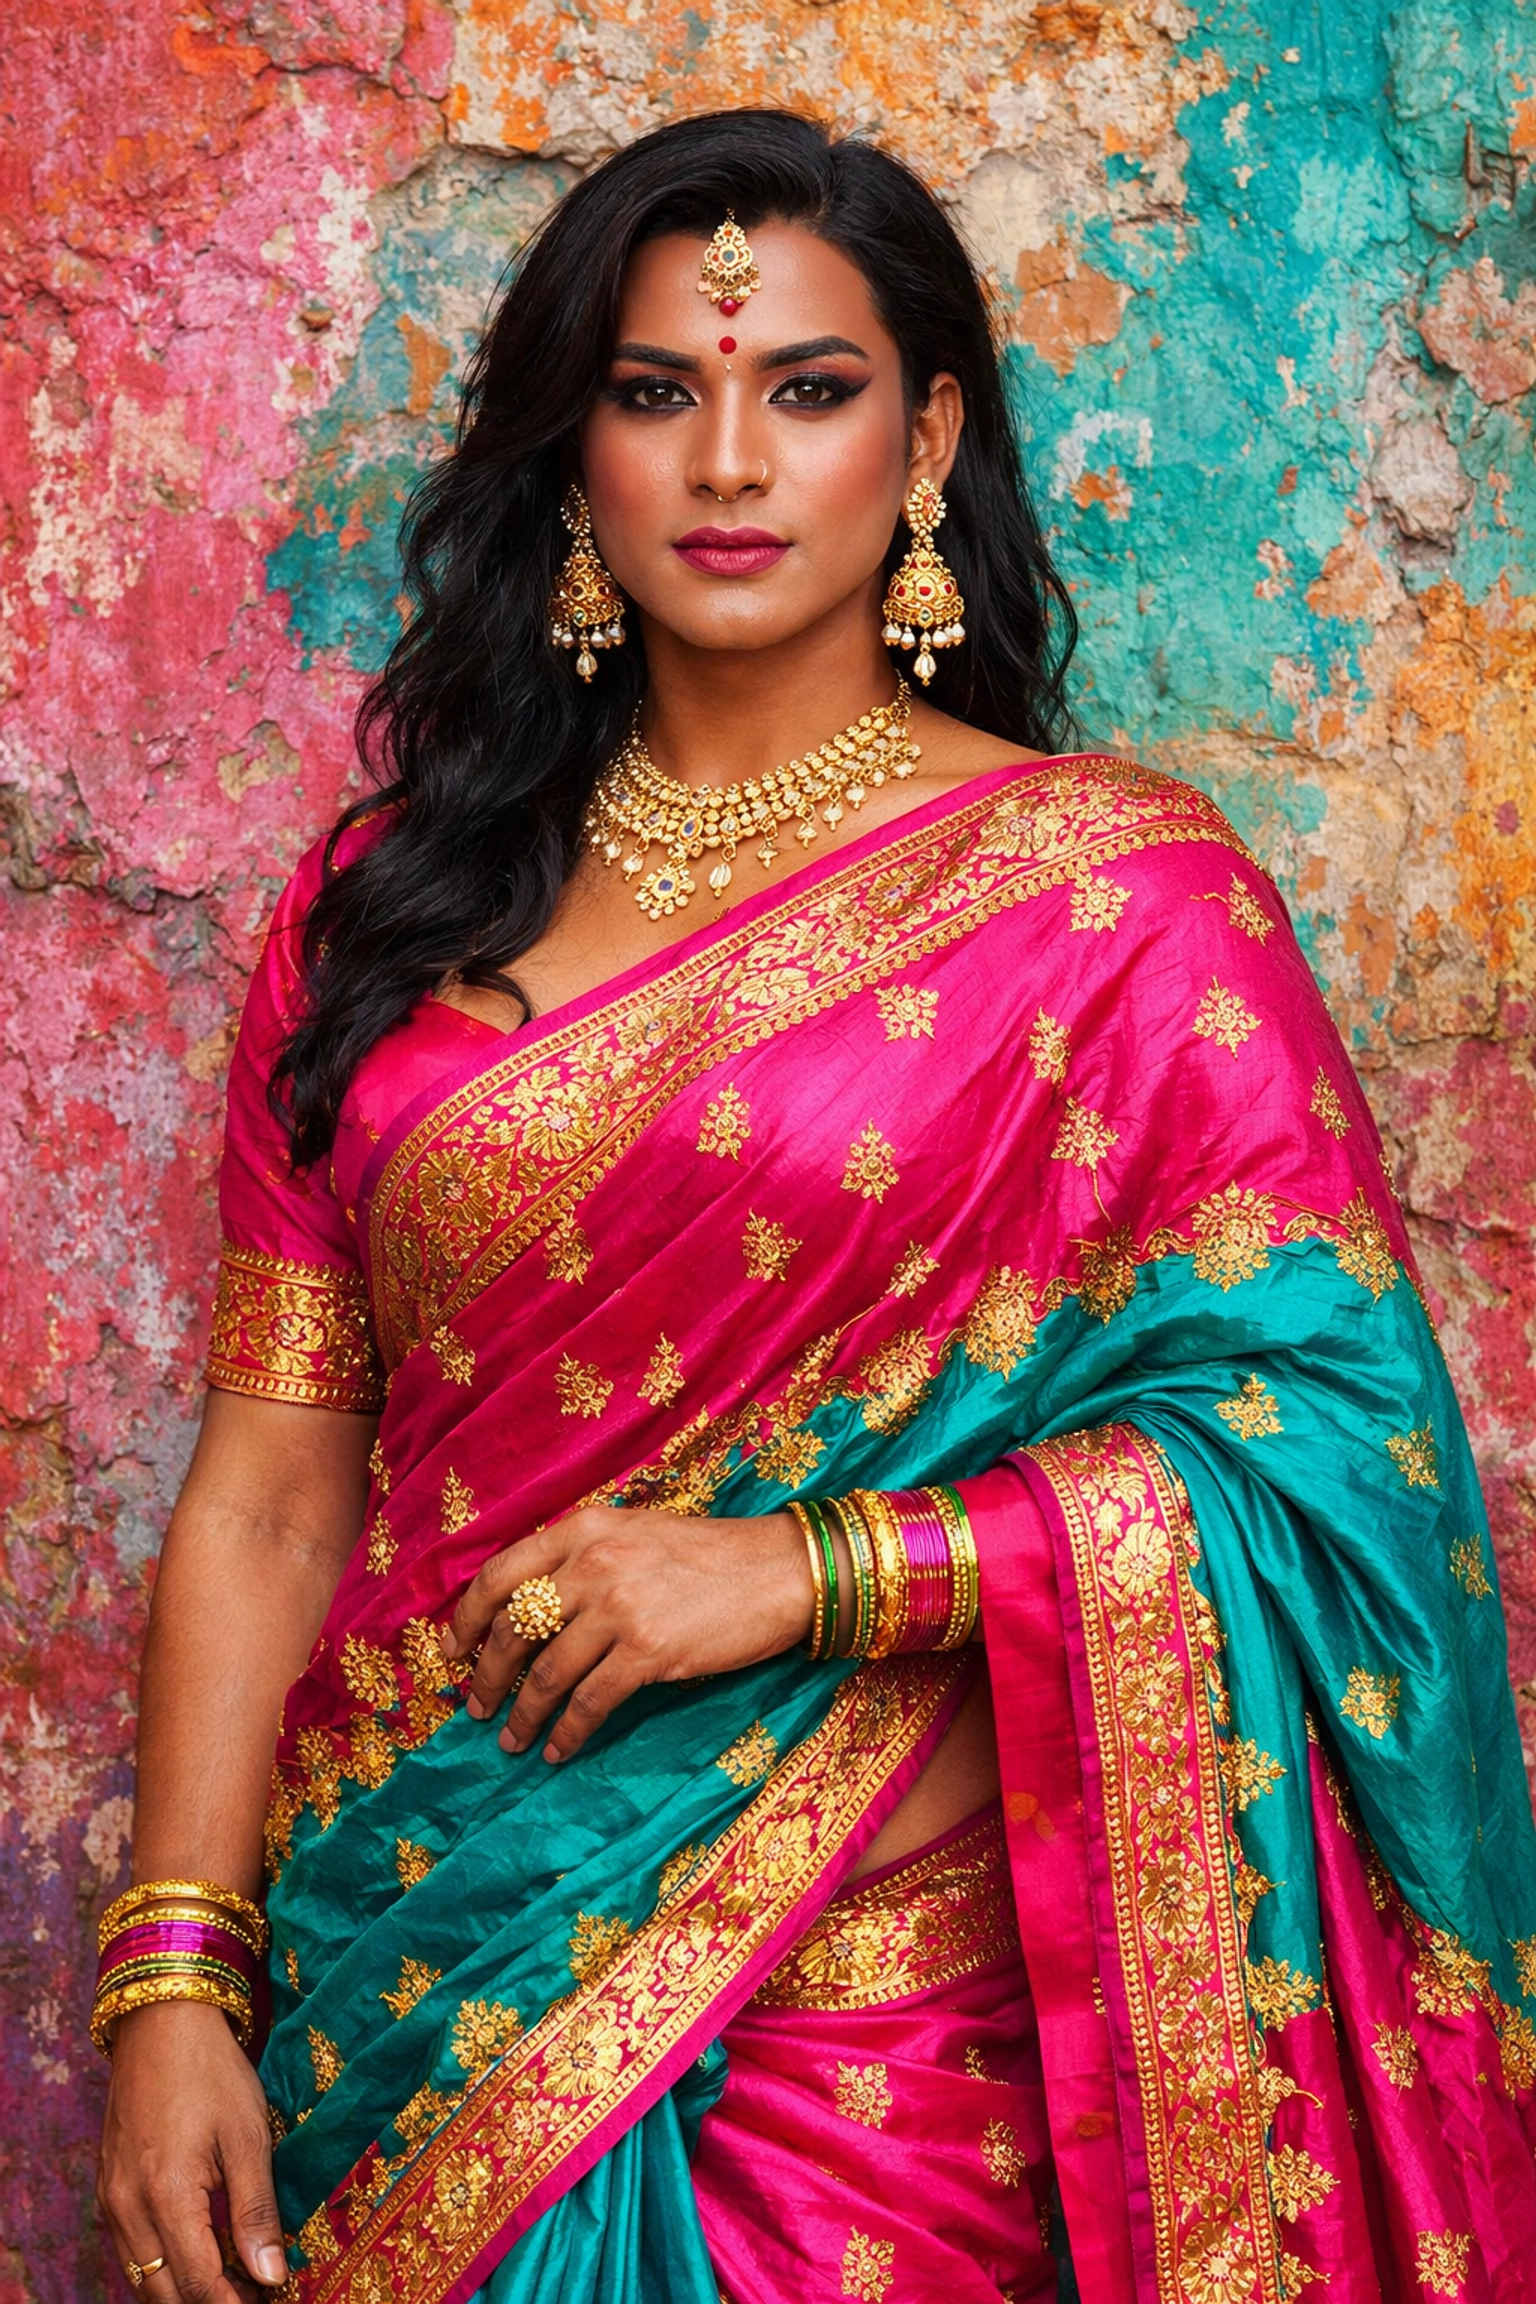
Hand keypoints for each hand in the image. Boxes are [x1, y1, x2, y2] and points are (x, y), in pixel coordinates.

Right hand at [98, 2001, 286, 2302]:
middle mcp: (128, 2208)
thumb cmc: (211, 2071)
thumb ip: (256, 2211)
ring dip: (182, 2289)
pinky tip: (199, 2251)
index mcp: (166, 2197)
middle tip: (255, 2294)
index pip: (199, 2286)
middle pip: (163, 2293)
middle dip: (209, 2303)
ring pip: (142, 2276)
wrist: (161, 2021)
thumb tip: (271, 2276)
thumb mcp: (247, 2136)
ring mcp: (112, 2199)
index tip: (269, 2301)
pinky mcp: (109, 2186)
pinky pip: (130, 2248)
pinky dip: (161, 2263)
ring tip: (234, 2281)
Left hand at [440, 1505, 813, 1762]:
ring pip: (545, 1673)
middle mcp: (593, 1563)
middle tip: (475, 1705)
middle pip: (513, 1629)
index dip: (466, 1619)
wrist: (779, 1570)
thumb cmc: (708, 1556)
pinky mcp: (648, 1651)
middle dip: (487, 1675)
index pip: (499, 1574)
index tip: (452, 1652)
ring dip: (521, 1715)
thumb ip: (583, 1559)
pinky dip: (567, 1732)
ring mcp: (620, 1607)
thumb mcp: (635, 1535)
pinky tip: (559, 1749)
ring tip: (511, 1740)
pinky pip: (588, 1701)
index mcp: (585, 1529)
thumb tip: (529, 1611)